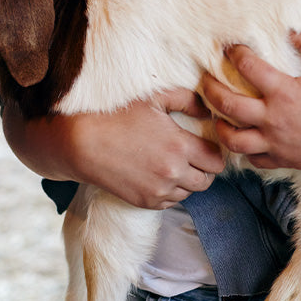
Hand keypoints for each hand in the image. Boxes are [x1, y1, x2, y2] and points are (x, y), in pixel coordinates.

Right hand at [61, 89, 226, 209]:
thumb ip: (187, 100)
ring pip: (190, 192)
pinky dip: (170, 190)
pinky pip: (171, 201)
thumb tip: (208, 112)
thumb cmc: (117, 116)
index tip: (204, 145)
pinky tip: (157, 174)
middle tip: (192, 155)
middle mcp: (173, 172)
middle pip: (208, 180)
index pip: (217, 160)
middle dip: (203, 168)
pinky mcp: (146, 202)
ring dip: (187, 180)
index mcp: (180, 146)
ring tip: (172, 163)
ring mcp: (159, 190)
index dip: (213, 152)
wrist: (83, 144)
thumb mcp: (153, 98)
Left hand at [200, 33, 300, 177]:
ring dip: (219, 126)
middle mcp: (274, 119)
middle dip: (210, 90)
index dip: (236, 54)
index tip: (230, 48)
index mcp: (285, 93)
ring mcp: (275, 143)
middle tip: (205, 80)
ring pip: (232, 139)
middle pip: (227, 105)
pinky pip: (252, 160)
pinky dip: (243, 151)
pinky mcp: (282, 160)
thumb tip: (293, 32)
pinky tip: (242, 139)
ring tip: (215, 115)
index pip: (248, 68)